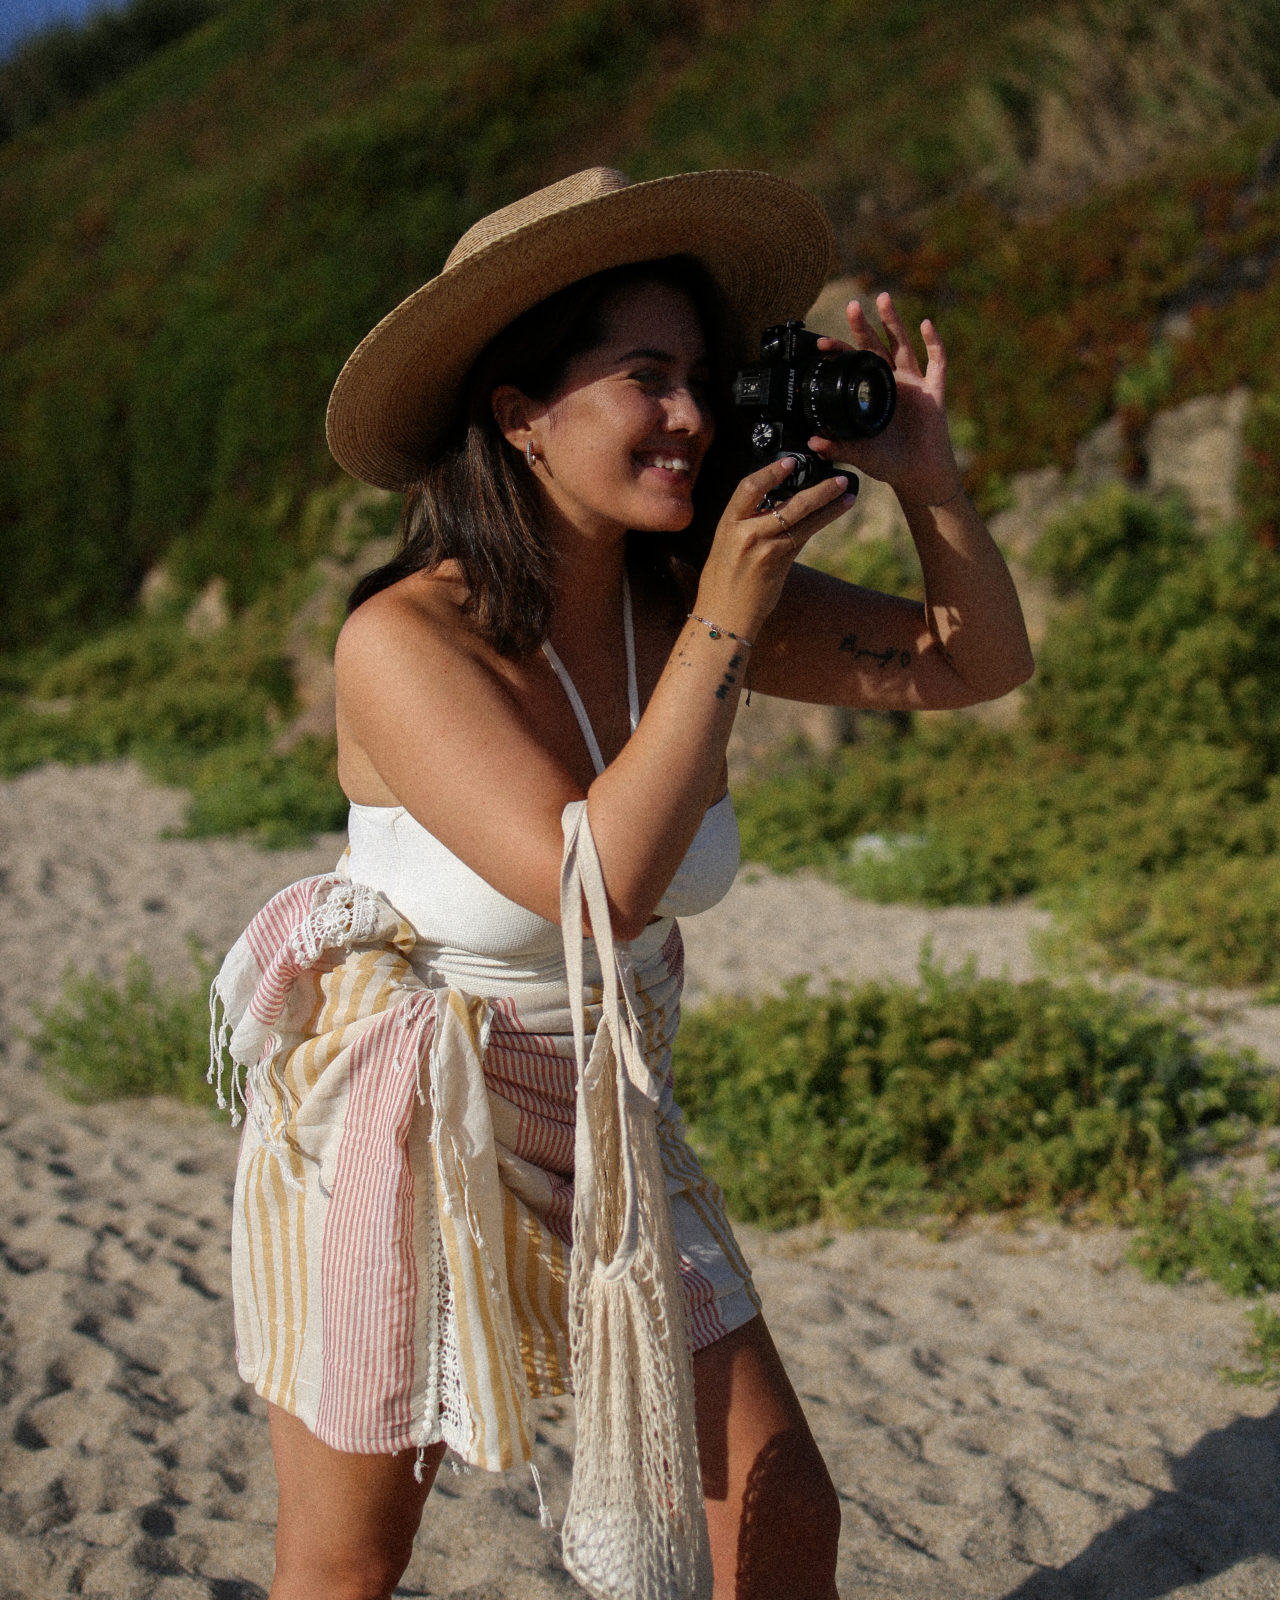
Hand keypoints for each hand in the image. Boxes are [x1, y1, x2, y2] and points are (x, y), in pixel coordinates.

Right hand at [695, 454, 856, 634]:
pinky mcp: (778, 564)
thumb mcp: (726, 547)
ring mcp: (764, 549)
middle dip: (817, 489)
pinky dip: (820, 524)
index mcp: (728, 524)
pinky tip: (834, 514)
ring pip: (803, 520)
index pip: (749, 487)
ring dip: (828, 506)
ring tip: (847, 494)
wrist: (722, 618)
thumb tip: (773, 507)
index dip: (770, 471)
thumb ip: (747, 525)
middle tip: (838, 477)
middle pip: (788, 503)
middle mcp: (746, 533)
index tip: (790, 461)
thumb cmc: (722, 583)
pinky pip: (804, 538)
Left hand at [808, 291, 963, 506]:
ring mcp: (914, 384)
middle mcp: (891, 383)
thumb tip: (812, 443)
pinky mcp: (934, 391)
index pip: (853, 365)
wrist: (918, 476)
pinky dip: (933, 343)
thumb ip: (838, 448)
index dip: (840, 351)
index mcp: (871, 394)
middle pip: (876, 346)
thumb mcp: (860, 455)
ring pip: (903, 346)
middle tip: (852, 306)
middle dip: (864, 326)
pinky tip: (925, 324)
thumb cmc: (889, 463)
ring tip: (883, 299)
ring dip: (894, 322)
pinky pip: (937, 362)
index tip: (822, 344)